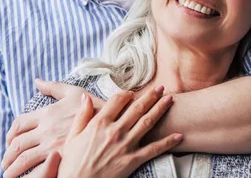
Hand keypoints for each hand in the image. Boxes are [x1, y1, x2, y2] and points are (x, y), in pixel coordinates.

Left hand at [2, 79, 103, 176]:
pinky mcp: (62, 160)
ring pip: (23, 160)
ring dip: (12, 169)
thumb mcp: (73, 92)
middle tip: (5, 163)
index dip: (10, 134)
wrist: (115, 122)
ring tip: (9, 174)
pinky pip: (38, 171)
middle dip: (7, 156)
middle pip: (17, 144)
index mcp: (47, 114)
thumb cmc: (95, 107)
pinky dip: (28, 176)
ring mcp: (53, 147)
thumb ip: (53, 87)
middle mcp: (46, 131)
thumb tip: (37, 80)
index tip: (9, 141)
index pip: (19, 123)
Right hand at [57, 86, 181, 177]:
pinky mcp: (133, 160)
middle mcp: (115, 131)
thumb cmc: (72, 163)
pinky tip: (179, 136)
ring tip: (170, 99)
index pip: (117, 100)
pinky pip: (154, 149)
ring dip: (160, 109)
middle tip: (160, 88)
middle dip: (150, 96)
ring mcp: (126, 145)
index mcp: (99, 123)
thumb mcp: (72, 136)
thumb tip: (86, 98)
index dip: (126, 93)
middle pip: (137, 108)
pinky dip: (168, 142)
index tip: (132, 92)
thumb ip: (82, 116)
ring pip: (148, 122)